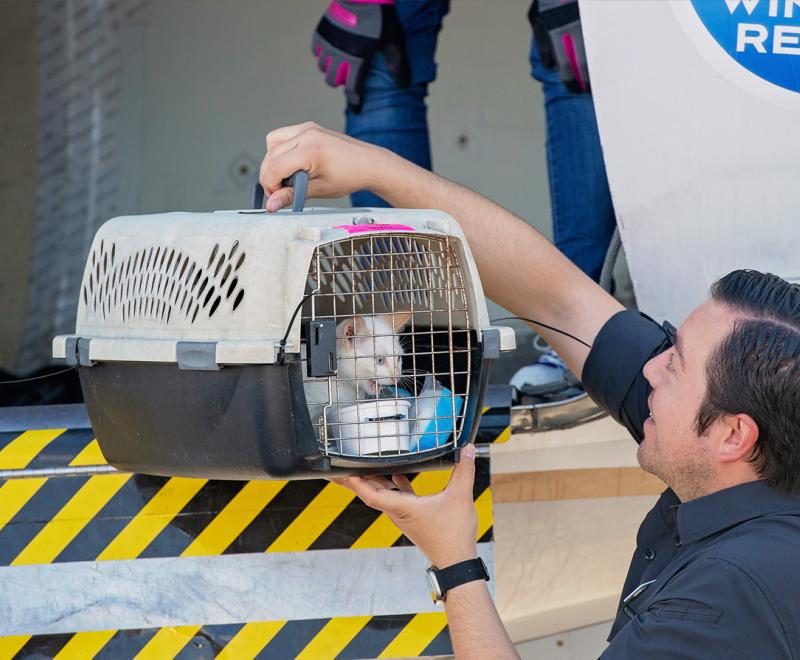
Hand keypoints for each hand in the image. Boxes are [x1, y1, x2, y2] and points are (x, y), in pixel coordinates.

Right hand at [259, 122, 390, 211]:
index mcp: (310, 150)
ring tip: (288, 177)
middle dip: (270, 176)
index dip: (270, 185)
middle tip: (281, 191)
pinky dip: (280, 150)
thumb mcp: (318, 190)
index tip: (276, 196)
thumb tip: (271, 204)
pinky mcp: (308, 127)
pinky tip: (292, 163)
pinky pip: (283, 136)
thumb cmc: (350, 176)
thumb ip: (291, 196)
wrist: (368, 164)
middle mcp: (306, 134)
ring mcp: (307, 128)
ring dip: (273, 162)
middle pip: (271, 156)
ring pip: (272, 143)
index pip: (275, 167)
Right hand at [312, 0, 409, 109]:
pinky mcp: (321, 32)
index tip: (357, 106)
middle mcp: (339, 54)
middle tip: (347, 78)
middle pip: (332, 81)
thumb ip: (397, 65)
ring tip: (340, 65)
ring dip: (330, 69)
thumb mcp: (393, 42)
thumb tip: (403, 85)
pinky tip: (331, 51)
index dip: (355, 100)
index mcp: (358, 59)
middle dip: (340, 82)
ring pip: (322, 67)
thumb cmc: (381, 18)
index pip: (352, 88)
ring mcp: (328, 43)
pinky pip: (316, 51)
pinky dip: (321, 54)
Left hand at [334, 444, 478, 567]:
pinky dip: (393, 485)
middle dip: (354, 479)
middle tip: (339, 466)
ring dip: (371, 480)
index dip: (356, 481)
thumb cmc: (453, 536)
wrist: (456, 562)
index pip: (371, 494)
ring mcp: (403, 515)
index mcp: (403, 508)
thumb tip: (467, 450)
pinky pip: (397, 497)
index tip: (343, 470)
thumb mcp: (460, 497)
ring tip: (361, 465)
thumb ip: (464, 470)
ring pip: (381, 495)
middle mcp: (398, 512)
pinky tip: (397, 474)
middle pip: (369, 492)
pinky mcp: (412, 516)